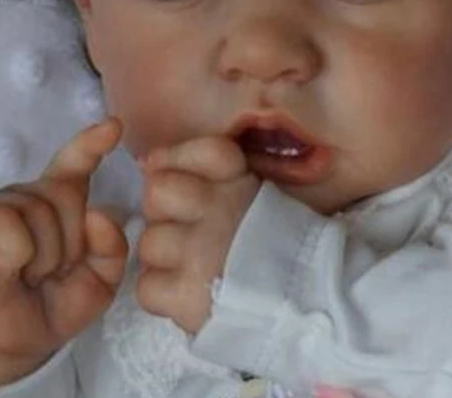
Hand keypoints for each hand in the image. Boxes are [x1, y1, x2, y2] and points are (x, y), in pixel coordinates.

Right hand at [0, 118, 128, 386]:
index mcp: (60, 203)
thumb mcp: (100, 280)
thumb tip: (98, 214)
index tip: (114, 125)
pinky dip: (18, 252)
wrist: (9, 345)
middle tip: (52, 273)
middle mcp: (30, 196)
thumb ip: (112, 248)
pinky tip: (9, 268)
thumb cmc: (53, 305)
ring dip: (45, 256)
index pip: (76, 163)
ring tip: (30, 275)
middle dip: (71, 243)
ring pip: (40, 210)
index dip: (93, 142)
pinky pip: (8, 222)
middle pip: (66, 195)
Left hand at [135, 136, 260, 333]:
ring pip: (149, 242)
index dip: (180, 159)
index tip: (182, 177)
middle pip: (158, 191)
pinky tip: (185, 291)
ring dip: (164, 256)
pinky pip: (148, 287)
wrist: (304, 301)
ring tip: (190, 264)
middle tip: (186, 226)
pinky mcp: (188, 297)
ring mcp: (200, 253)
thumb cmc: (276, 244)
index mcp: (242, 182)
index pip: (205, 151)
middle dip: (164, 209)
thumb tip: (150, 161)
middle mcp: (218, 210)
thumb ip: (214, 172)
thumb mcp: (256, 193)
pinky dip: (161, 293)